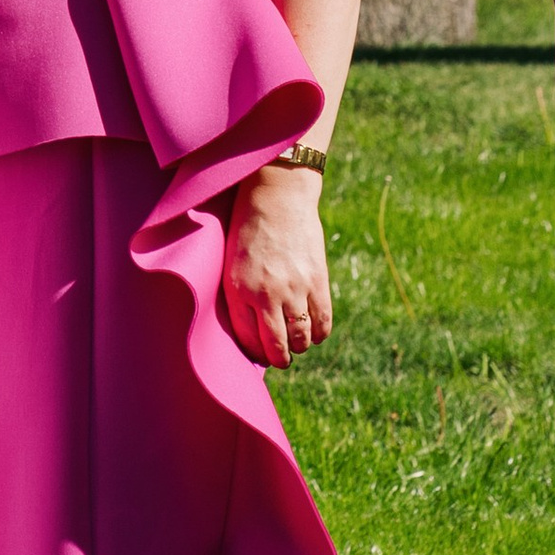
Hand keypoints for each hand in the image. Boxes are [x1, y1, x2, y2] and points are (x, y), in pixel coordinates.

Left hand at [222, 165, 331, 370]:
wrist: (276, 195)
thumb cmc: (247, 227)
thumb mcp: (231, 262)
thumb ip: (240, 294)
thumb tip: (253, 327)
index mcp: (238, 289)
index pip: (248, 340)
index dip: (255, 353)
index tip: (259, 354)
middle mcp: (265, 294)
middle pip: (276, 348)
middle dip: (278, 359)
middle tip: (280, 359)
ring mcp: (294, 288)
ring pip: (301, 339)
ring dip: (299, 347)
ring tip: (296, 344)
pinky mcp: (317, 280)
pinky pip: (323, 322)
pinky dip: (319, 333)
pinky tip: (315, 333)